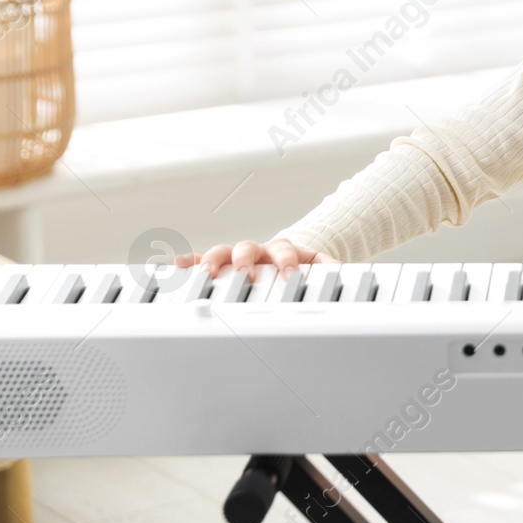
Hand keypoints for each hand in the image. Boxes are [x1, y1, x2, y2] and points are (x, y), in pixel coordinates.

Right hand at [175, 238, 338, 278]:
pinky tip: (177, 265)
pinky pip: (202, 259)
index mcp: (282, 250)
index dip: (286, 262)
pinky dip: (190, 262)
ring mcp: (238, 255)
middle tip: (246, 274)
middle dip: (246, 261)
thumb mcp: (318, 266)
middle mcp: (259, 250)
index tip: (290, 274)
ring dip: (213, 262)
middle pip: (248, 248)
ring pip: (222, 252)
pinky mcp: (223, 263)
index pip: (284, 251)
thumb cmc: (299, 265)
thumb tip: (344, 274)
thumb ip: (329, 269)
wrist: (287, 257)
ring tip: (206, 274)